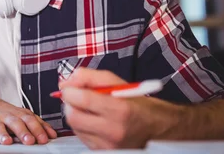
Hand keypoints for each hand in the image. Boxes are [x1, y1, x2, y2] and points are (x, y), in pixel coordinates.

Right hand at [0, 99, 56, 144]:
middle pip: (16, 122)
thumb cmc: (10, 115)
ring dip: (3, 134)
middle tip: (29, 141)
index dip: (37, 129)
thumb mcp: (25, 117)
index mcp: (19, 114)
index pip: (30, 120)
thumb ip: (39, 125)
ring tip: (7, 142)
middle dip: (23, 132)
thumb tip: (52, 135)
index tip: (44, 139)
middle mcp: (7, 116)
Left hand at [59, 68, 176, 149]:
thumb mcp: (117, 82)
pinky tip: (92, 120)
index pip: (83, 100)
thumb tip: (67, 80)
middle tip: (74, 97)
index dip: (69, 91)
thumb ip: (89, 77)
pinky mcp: (104, 152)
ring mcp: (108, 145)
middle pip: (73, 117)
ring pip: (75, 128)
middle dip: (68, 104)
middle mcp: (114, 130)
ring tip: (86, 108)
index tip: (67, 87)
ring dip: (74, 115)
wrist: (156, 128)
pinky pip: (82, 137)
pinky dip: (81, 127)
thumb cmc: (137, 103)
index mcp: (120, 110)